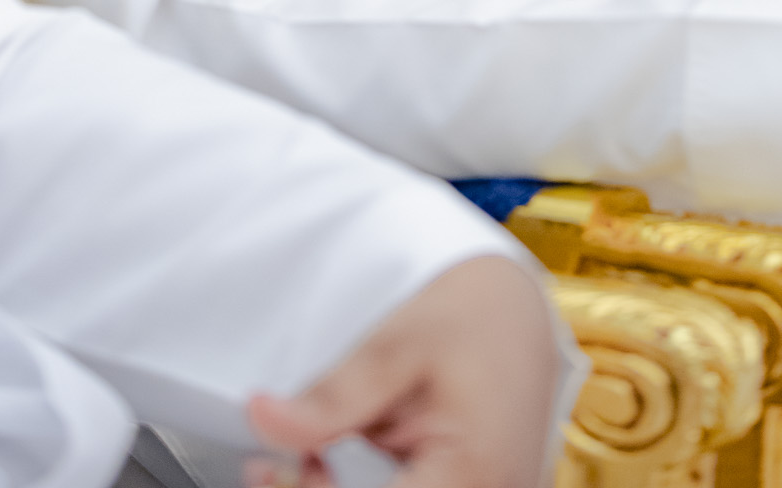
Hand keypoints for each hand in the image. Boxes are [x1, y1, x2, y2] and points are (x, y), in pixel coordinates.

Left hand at [244, 255, 560, 487]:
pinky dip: (366, 487)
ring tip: (312, 455)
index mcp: (470, 477)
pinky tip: (335, 465)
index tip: (266, 470)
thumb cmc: (468, 319)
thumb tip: (263, 420)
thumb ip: (331, 397)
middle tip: (279, 463)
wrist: (518, 311)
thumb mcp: (395, 345)